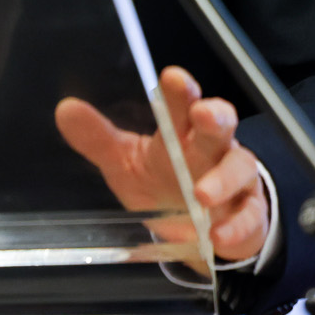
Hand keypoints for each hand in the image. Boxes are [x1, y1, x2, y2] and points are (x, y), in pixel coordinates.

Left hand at [55, 66, 269, 264]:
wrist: (195, 236)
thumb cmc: (162, 187)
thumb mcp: (126, 164)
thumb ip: (98, 139)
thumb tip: (65, 109)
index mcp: (180, 132)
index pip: (182, 104)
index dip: (179, 91)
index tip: (172, 78)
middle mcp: (211, 150)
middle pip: (219, 125)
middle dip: (213, 117)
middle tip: (202, 113)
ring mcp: (234, 181)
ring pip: (239, 167)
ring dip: (223, 178)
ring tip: (202, 194)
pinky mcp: (248, 214)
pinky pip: (249, 216)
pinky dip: (235, 225)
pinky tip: (217, 235)